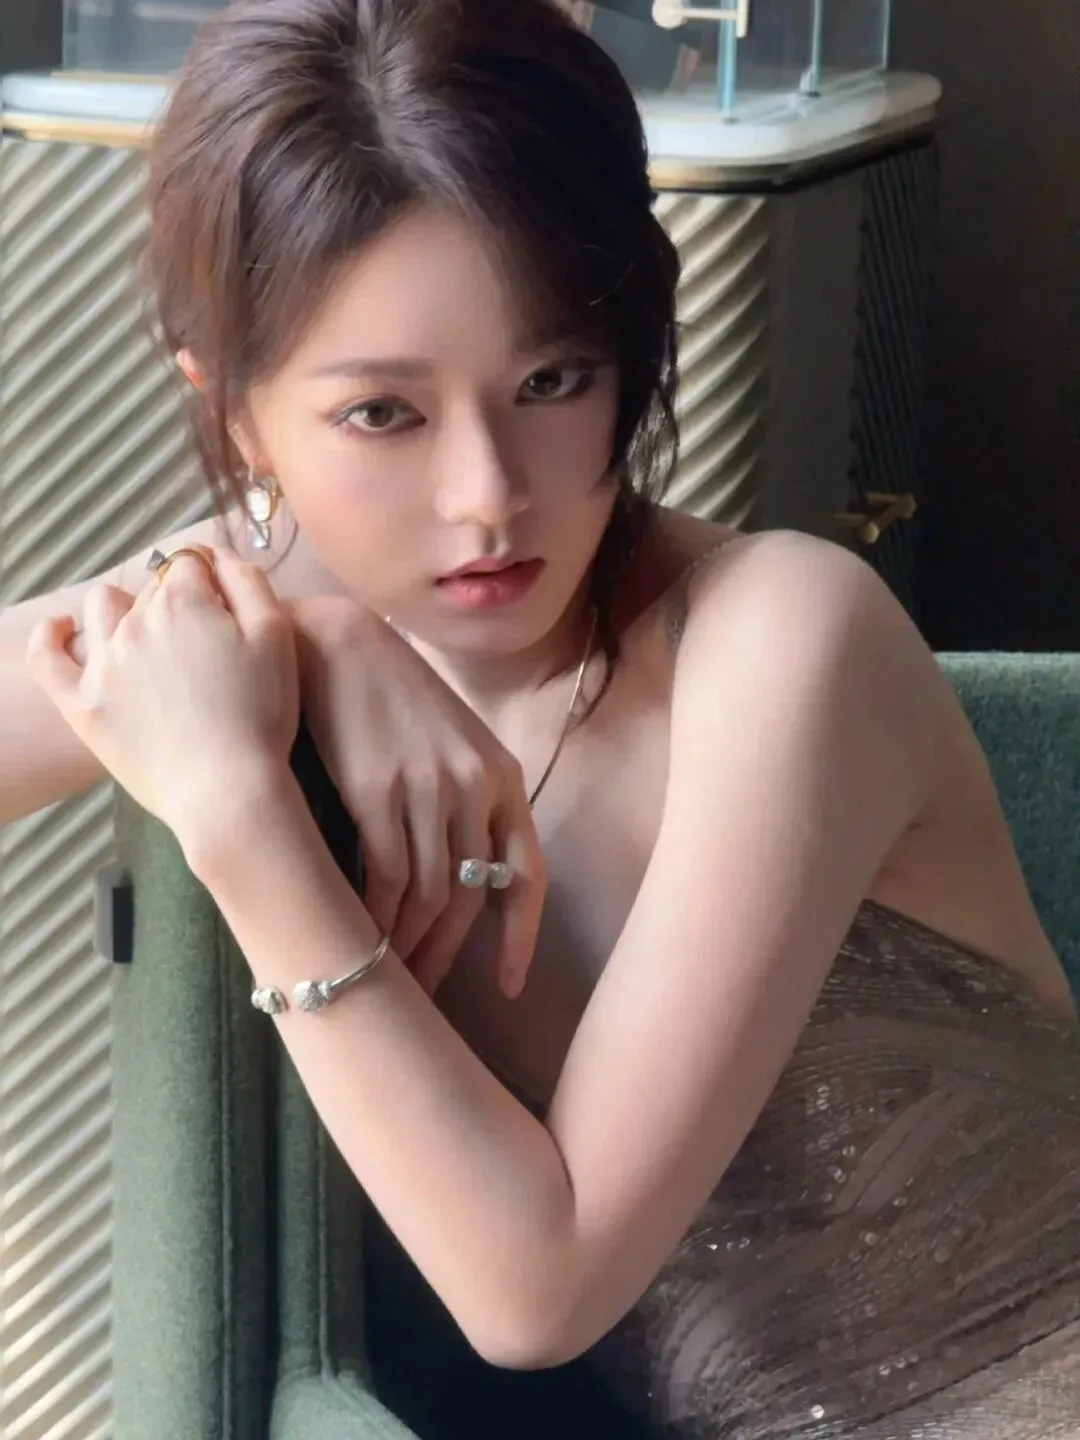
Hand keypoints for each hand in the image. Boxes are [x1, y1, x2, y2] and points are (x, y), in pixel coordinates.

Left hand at [26, 549, 298, 847]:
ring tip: (150, 638)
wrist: (226, 790)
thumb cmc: (261, 715)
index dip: (212, 582)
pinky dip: (49, 636)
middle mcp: (136, 622)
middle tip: (208, 646)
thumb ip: (247, 581)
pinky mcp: (83, 703)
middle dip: (179, 602)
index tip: (228, 611)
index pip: (190, 563)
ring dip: (126, 608)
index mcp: (184, 601)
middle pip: (153, 588)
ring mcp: (103, 662)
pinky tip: (59, 629)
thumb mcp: (276, 636)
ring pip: (104, 609)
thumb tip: (216, 555)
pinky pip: (46, 657)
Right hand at [289, 597, 544, 999]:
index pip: (526, 874)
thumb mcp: (453, 743)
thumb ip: (469, 803)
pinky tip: (360, 939)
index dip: (520, 936)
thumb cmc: (393, 698)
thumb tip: (467, 879)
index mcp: (503, 778)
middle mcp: (474, 785)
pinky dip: (373, 918)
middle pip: (470, 895)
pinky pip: (382, 877)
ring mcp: (426, 787)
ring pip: (425, 894)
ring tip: (386, 974)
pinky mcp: (375, 789)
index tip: (509, 983)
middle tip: (425, 992)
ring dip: (406, 944)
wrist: (336, 645)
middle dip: (449, 952)